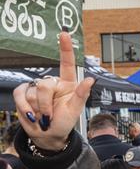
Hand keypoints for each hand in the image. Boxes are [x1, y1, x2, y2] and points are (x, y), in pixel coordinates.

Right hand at [13, 32, 94, 149]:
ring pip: (33, 91)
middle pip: (45, 84)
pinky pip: (20, 94)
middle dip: (46, 104)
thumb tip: (91, 79)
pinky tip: (31, 115)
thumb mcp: (75, 111)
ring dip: (38, 109)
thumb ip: (81, 95)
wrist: (48, 135)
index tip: (65, 33)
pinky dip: (24, 107)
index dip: (65, 48)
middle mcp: (53, 84)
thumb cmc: (64, 123)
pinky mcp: (24, 94)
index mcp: (68, 84)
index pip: (67, 63)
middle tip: (51, 116)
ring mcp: (37, 88)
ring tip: (44, 117)